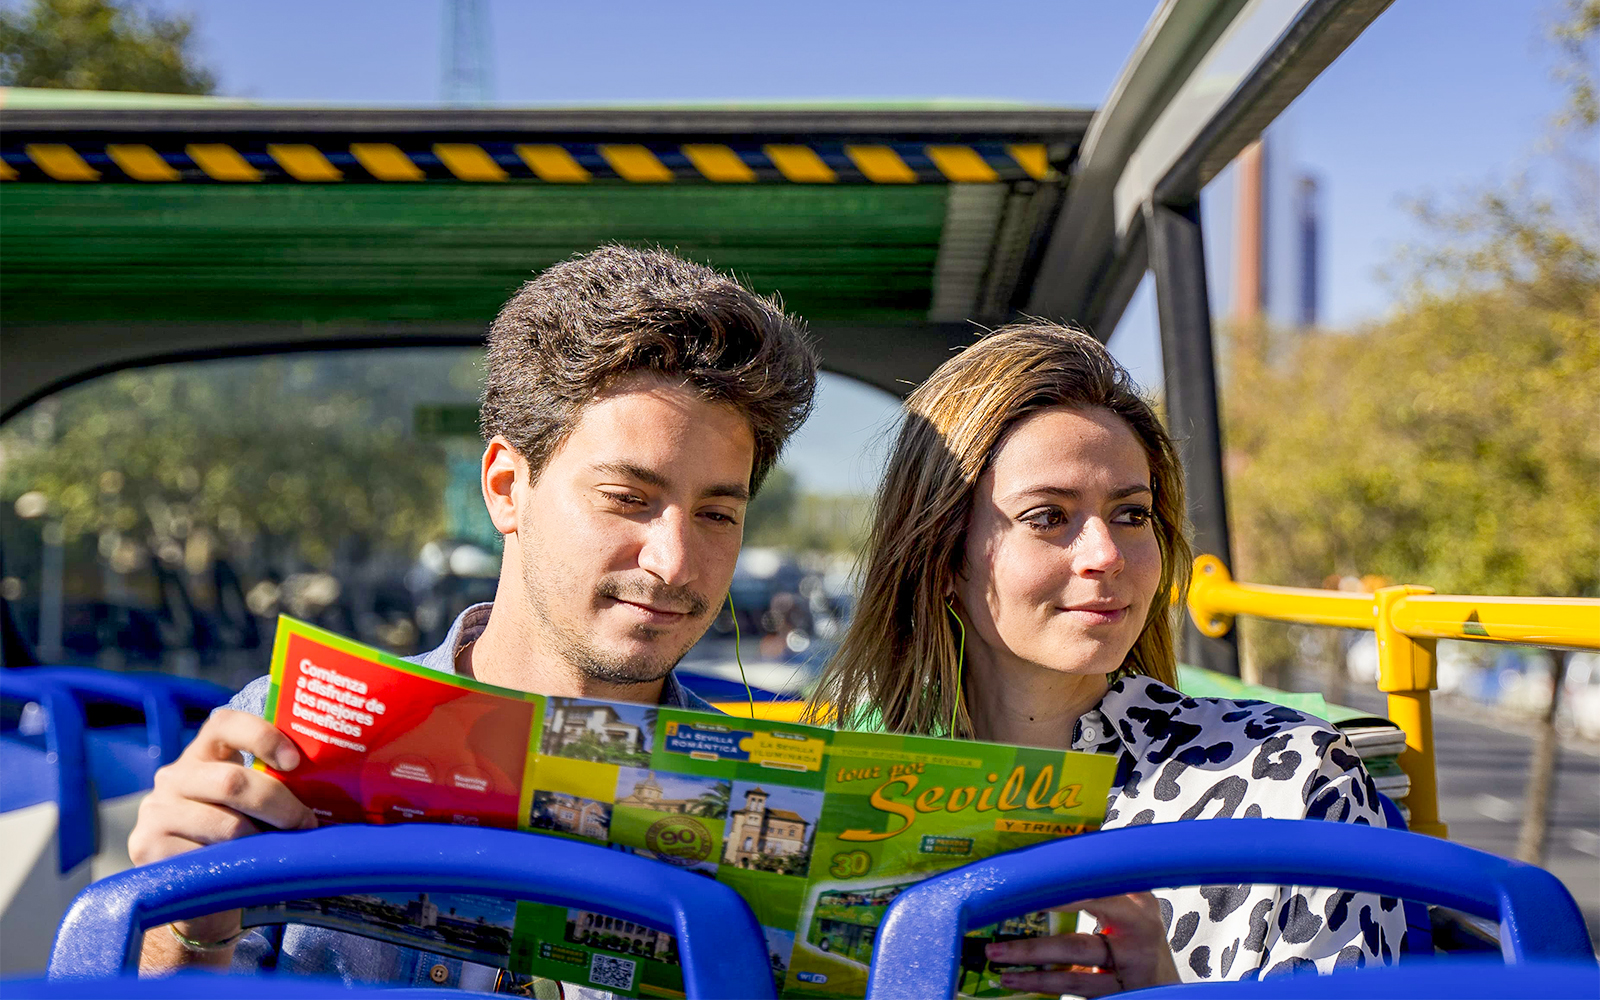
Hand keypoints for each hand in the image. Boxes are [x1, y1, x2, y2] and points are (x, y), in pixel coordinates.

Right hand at [129, 708, 316, 964]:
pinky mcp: (148, 848)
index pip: (225, 724)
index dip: (262, 736)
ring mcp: (156, 812)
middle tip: (306, 823)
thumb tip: (337, 781)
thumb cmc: (240, 842)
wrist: (197, 897)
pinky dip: (237, 864)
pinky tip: (247, 870)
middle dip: (279, 804)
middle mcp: (173, 777)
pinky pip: (206, 856)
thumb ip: (273, 785)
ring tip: (280, 851)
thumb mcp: (252, 806)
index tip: (295, 761)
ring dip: (263, 840)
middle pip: (232, 781)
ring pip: (225, 824)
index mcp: (202, 754)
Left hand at [984, 892, 1180, 996]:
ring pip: (1073, 976)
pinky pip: (1074, 990)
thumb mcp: (1137, 901)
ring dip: (1031, 971)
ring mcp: (1124, 974)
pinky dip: (1042, 985)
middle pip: (1078, 946)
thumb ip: (1108, 878)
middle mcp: (1134, 942)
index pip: (1096, 897)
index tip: (1028, 891)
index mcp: (1137, 909)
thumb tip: (1072, 841)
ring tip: (997, 961)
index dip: (1061, 896)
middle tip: (996, 943)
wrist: (1167, 984)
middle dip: (1034, 948)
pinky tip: (1016, 980)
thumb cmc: (1142, 936)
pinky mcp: (1115, 995)